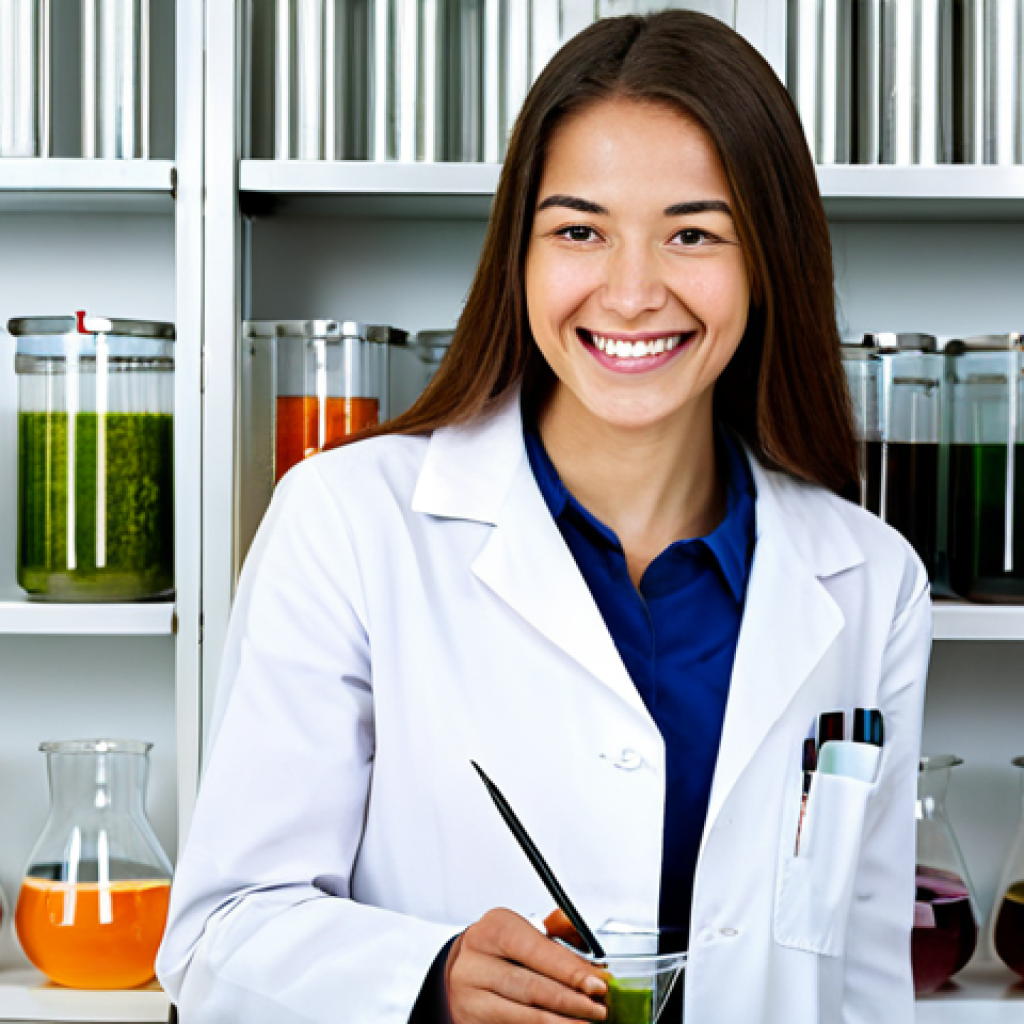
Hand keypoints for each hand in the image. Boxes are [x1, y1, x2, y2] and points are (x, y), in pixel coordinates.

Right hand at [446, 908, 607, 1022]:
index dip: (571, 970)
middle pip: (531, 986)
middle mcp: (475, 963)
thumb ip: (557, 937)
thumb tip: (589, 952)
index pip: (537, 951)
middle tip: (598, 1008)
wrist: (464, 970)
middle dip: (571, 1000)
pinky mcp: (469, 1022)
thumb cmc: (500, 949)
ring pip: (523, 1015)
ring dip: (560, 1022)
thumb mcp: (523, 933)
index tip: (598, 984)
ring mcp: (469, 996)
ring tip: (586, 1023)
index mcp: (492, 930)